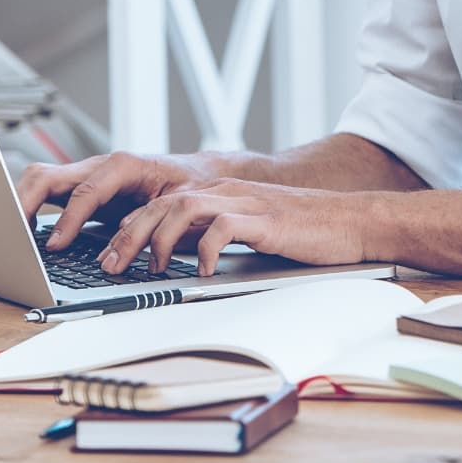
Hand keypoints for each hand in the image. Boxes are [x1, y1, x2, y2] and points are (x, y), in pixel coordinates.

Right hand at [16, 151, 221, 251]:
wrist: (197, 173)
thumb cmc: (190, 185)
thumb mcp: (182, 200)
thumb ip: (154, 216)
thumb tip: (123, 238)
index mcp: (125, 165)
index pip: (86, 191)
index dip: (68, 219)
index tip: (55, 245)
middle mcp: (99, 166)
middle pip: (47, 175)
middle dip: (24, 204)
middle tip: (15, 238)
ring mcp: (86, 174)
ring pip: (40, 180)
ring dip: (21, 205)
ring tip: (13, 238)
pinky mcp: (81, 187)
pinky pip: (47, 193)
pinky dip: (30, 209)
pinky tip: (26, 234)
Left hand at [95, 179, 382, 276]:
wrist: (353, 221)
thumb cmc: (306, 230)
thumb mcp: (251, 229)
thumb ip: (217, 234)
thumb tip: (180, 256)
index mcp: (221, 193)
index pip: (160, 202)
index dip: (127, 228)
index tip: (107, 255)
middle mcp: (228, 191)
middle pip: (162, 203)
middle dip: (129, 235)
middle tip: (110, 265)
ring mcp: (247, 203)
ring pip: (184, 208)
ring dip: (158, 239)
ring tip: (150, 269)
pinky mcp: (267, 220)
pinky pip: (224, 227)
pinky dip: (206, 249)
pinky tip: (202, 271)